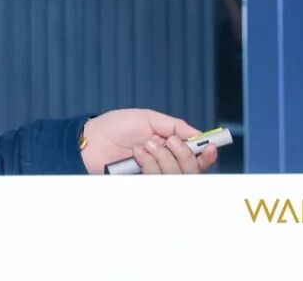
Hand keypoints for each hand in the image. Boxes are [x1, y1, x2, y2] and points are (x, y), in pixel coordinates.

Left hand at [79, 108, 217, 174]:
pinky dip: (149, 165)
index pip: (195, 158)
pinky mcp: (142, 184)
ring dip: (162, 158)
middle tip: (166, 142)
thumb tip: (198, 134)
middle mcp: (164, 163)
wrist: (91, 139)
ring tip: (143, 146)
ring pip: (176, 176)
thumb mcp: (147, 118)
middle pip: (191, 169)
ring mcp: (153, 175)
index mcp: (168, 147)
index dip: (206, 155)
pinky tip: (136, 155)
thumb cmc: (115, 127)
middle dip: (182, 154)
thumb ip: (174, 126)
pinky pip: (158, 181)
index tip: (210, 148)